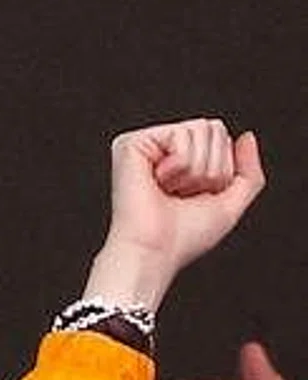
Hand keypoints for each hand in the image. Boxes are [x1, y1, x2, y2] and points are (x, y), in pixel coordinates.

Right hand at [83, 119, 263, 309]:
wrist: (155, 250)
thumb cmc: (184, 236)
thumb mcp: (229, 203)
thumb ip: (247, 172)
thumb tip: (247, 136)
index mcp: (178, 158)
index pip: (221, 139)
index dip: (222, 170)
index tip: (196, 194)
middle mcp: (159, 147)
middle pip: (213, 129)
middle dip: (211, 168)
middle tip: (183, 192)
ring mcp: (144, 142)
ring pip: (200, 130)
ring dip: (196, 170)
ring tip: (171, 188)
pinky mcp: (132, 142)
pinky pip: (182, 135)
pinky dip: (181, 165)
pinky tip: (159, 180)